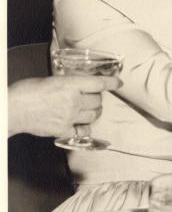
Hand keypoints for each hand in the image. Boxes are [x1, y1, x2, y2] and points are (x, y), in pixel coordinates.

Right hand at [7, 75, 121, 137]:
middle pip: (98, 100)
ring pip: (94, 115)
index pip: (99, 83)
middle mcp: (73, 100)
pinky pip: (83, 131)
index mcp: (70, 84)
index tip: (118, 83)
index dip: (112, 83)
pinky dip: (84, 129)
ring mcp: (70, 116)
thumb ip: (69, 84)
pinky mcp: (63, 130)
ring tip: (87, 110)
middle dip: (97, 99)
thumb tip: (79, 86)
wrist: (12, 109)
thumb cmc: (26, 92)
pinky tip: (80, 125)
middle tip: (91, 98)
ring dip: (93, 112)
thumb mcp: (51, 80)